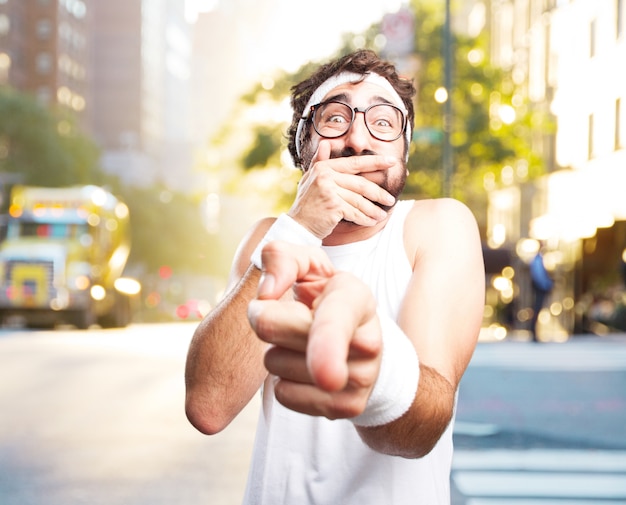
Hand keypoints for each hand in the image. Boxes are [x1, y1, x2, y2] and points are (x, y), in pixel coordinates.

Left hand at [247, 241, 382, 418]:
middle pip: (278, 335)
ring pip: (277, 367)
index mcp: (356, 298)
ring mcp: (360, 379)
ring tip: (304, 342)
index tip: (327, 377)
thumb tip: (266, 294)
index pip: (336, 322)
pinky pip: (284, 394)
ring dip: (278, 351)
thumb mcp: (307, 265)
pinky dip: (285, 380)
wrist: (357, 341)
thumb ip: (281, 259)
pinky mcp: (346, 407)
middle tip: (291, 313)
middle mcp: (367, 341)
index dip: (328, 346)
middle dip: (267, 320)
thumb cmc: (324, 297)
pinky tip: (307, 367)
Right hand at [289, 141, 397, 238]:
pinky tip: (371, 222)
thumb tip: (325, 143)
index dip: (375, 162)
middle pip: (361, 184)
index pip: (354, 163)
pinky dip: (364, 219)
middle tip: (390, 200)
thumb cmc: (308, 203)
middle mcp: (326, 176)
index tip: (391, 161)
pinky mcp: (332, 205)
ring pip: (359, 200)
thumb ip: (320, 161)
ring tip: (382, 215)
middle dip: (378, 193)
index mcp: (324, 167)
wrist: (298, 225)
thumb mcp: (311, 179)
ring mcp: (329, 190)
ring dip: (373, 210)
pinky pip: (355, 212)